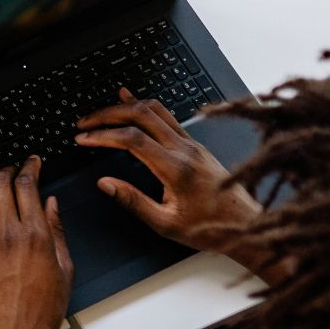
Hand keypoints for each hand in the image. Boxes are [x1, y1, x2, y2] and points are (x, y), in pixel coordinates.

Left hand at [0, 158, 72, 328]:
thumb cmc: (43, 309)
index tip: (32, 162)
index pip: (27, 185)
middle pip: (0, 184)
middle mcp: (7, 235)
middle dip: (6, 169)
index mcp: (35, 235)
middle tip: (10, 168)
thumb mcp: (64, 267)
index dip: (29, 166)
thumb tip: (50, 204)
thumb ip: (57, 230)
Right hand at [76, 89, 268, 274]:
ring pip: (155, 109)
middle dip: (107, 114)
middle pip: (141, 115)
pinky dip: (144, 107)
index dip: (103, 135)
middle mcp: (185, 150)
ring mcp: (192, 144)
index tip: (83, 139)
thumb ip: (133, 201)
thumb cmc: (210, 227)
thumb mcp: (166, 224)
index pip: (132, 139)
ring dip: (125, 107)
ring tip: (101, 112)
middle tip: (85, 123)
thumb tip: (105, 184)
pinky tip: (132, 101)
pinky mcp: (195, 145)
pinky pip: (167, 116)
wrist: (246, 225)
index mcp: (176, 168)